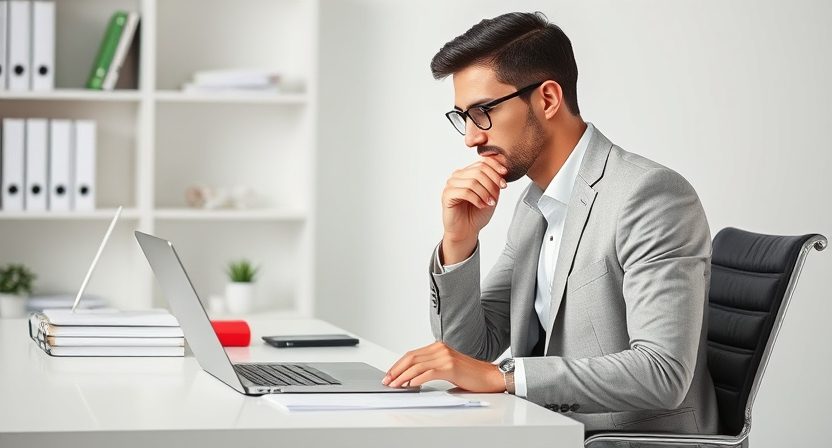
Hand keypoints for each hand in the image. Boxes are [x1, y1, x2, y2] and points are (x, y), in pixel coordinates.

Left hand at [382, 341, 505, 392]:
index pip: (413, 354)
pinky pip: (428, 373)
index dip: (399, 364)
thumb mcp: (448, 366)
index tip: (390, 374)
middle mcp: (441, 348)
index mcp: (439, 346)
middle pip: (411, 357)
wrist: (490, 376)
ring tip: (394, 385)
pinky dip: (416, 379)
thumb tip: (411, 378)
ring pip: (417, 366)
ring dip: (402, 376)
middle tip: (387, 380)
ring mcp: (445, 357)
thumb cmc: (471, 374)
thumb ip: (432, 367)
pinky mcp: (450, 367)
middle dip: (396, 369)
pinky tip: (409, 385)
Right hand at [441, 157, 507, 262]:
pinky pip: (465, 192)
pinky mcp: (447, 195)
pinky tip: (481, 205)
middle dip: (492, 183)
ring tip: (489, 203)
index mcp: (468, 172)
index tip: (504, 182)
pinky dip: (477, 199)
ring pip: (473, 181)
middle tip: (497, 196)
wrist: (466, 231)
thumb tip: (502, 168)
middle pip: (479, 170)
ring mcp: (451, 184)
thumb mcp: (491, 195)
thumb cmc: (477, 213)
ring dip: (485, 193)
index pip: (482, 162)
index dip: (496, 169)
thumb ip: (495, 181)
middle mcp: (458, 176)